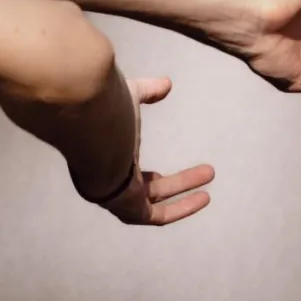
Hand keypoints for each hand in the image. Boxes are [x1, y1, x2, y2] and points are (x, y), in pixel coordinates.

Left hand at [99, 77, 214, 225]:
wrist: (91, 126)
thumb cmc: (103, 109)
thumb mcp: (130, 96)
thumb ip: (146, 91)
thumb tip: (166, 84)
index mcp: (102, 156)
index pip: (125, 171)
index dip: (144, 174)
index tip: (162, 172)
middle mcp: (106, 180)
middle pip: (146, 187)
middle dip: (177, 183)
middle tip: (207, 171)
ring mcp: (116, 196)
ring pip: (155, 201)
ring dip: (183, 194)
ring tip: (209, 187)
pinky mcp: (127, 207)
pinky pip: (157, 216)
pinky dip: (181, 209)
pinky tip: (204, 198)